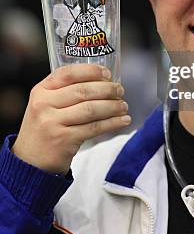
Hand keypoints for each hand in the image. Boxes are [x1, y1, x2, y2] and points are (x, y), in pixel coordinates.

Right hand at [12, 64, 130, 173]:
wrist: (30, 162)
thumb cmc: (44, 129)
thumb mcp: (45, 105)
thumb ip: (64, 91)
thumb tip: (103, 81)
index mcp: (40, 91)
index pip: (68, 73)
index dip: (91, 71)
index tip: (107, 73)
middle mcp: (44, 105)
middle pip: (83, 91)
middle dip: (107, 89)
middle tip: (120, 90)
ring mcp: (53, 123)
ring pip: (91, 109)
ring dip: (113, 106)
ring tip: (123, 106)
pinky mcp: (64, 140)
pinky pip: (94, 127)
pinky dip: (112, 123)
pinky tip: (123, 120)